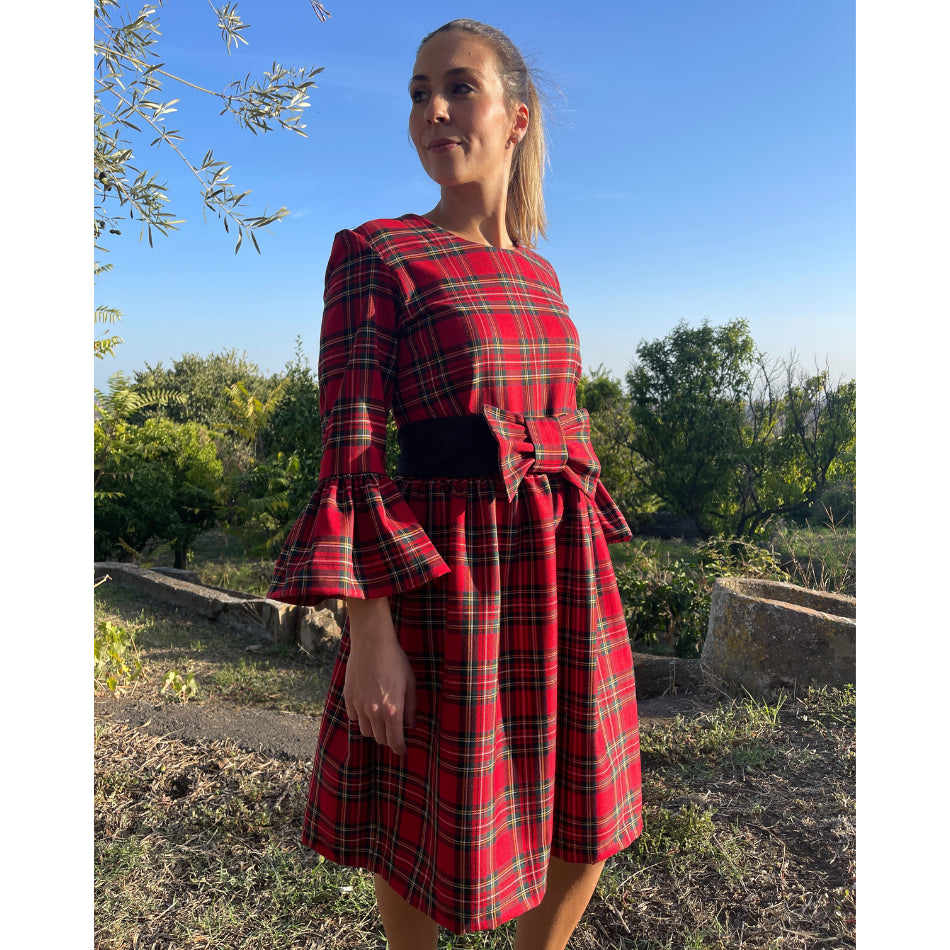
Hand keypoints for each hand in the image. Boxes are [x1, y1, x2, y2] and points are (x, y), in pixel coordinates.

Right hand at [342, 597, 416, 755]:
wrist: (372, 643)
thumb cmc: (395, 660)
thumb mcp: (410, 682)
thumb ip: (411, 707)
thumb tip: (411, 725)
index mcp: (392, 710)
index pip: (394, 741)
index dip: (400, 749)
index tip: (402, 750)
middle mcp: (374, 712)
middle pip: (380, 739)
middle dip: (388, 738)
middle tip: (394, 731)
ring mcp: (359, 705)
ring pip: (365, 731)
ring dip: (374, 729)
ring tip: (381, 718)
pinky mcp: (348, 697)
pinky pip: (354, 717)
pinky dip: (361, 717)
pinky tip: (368, 706)